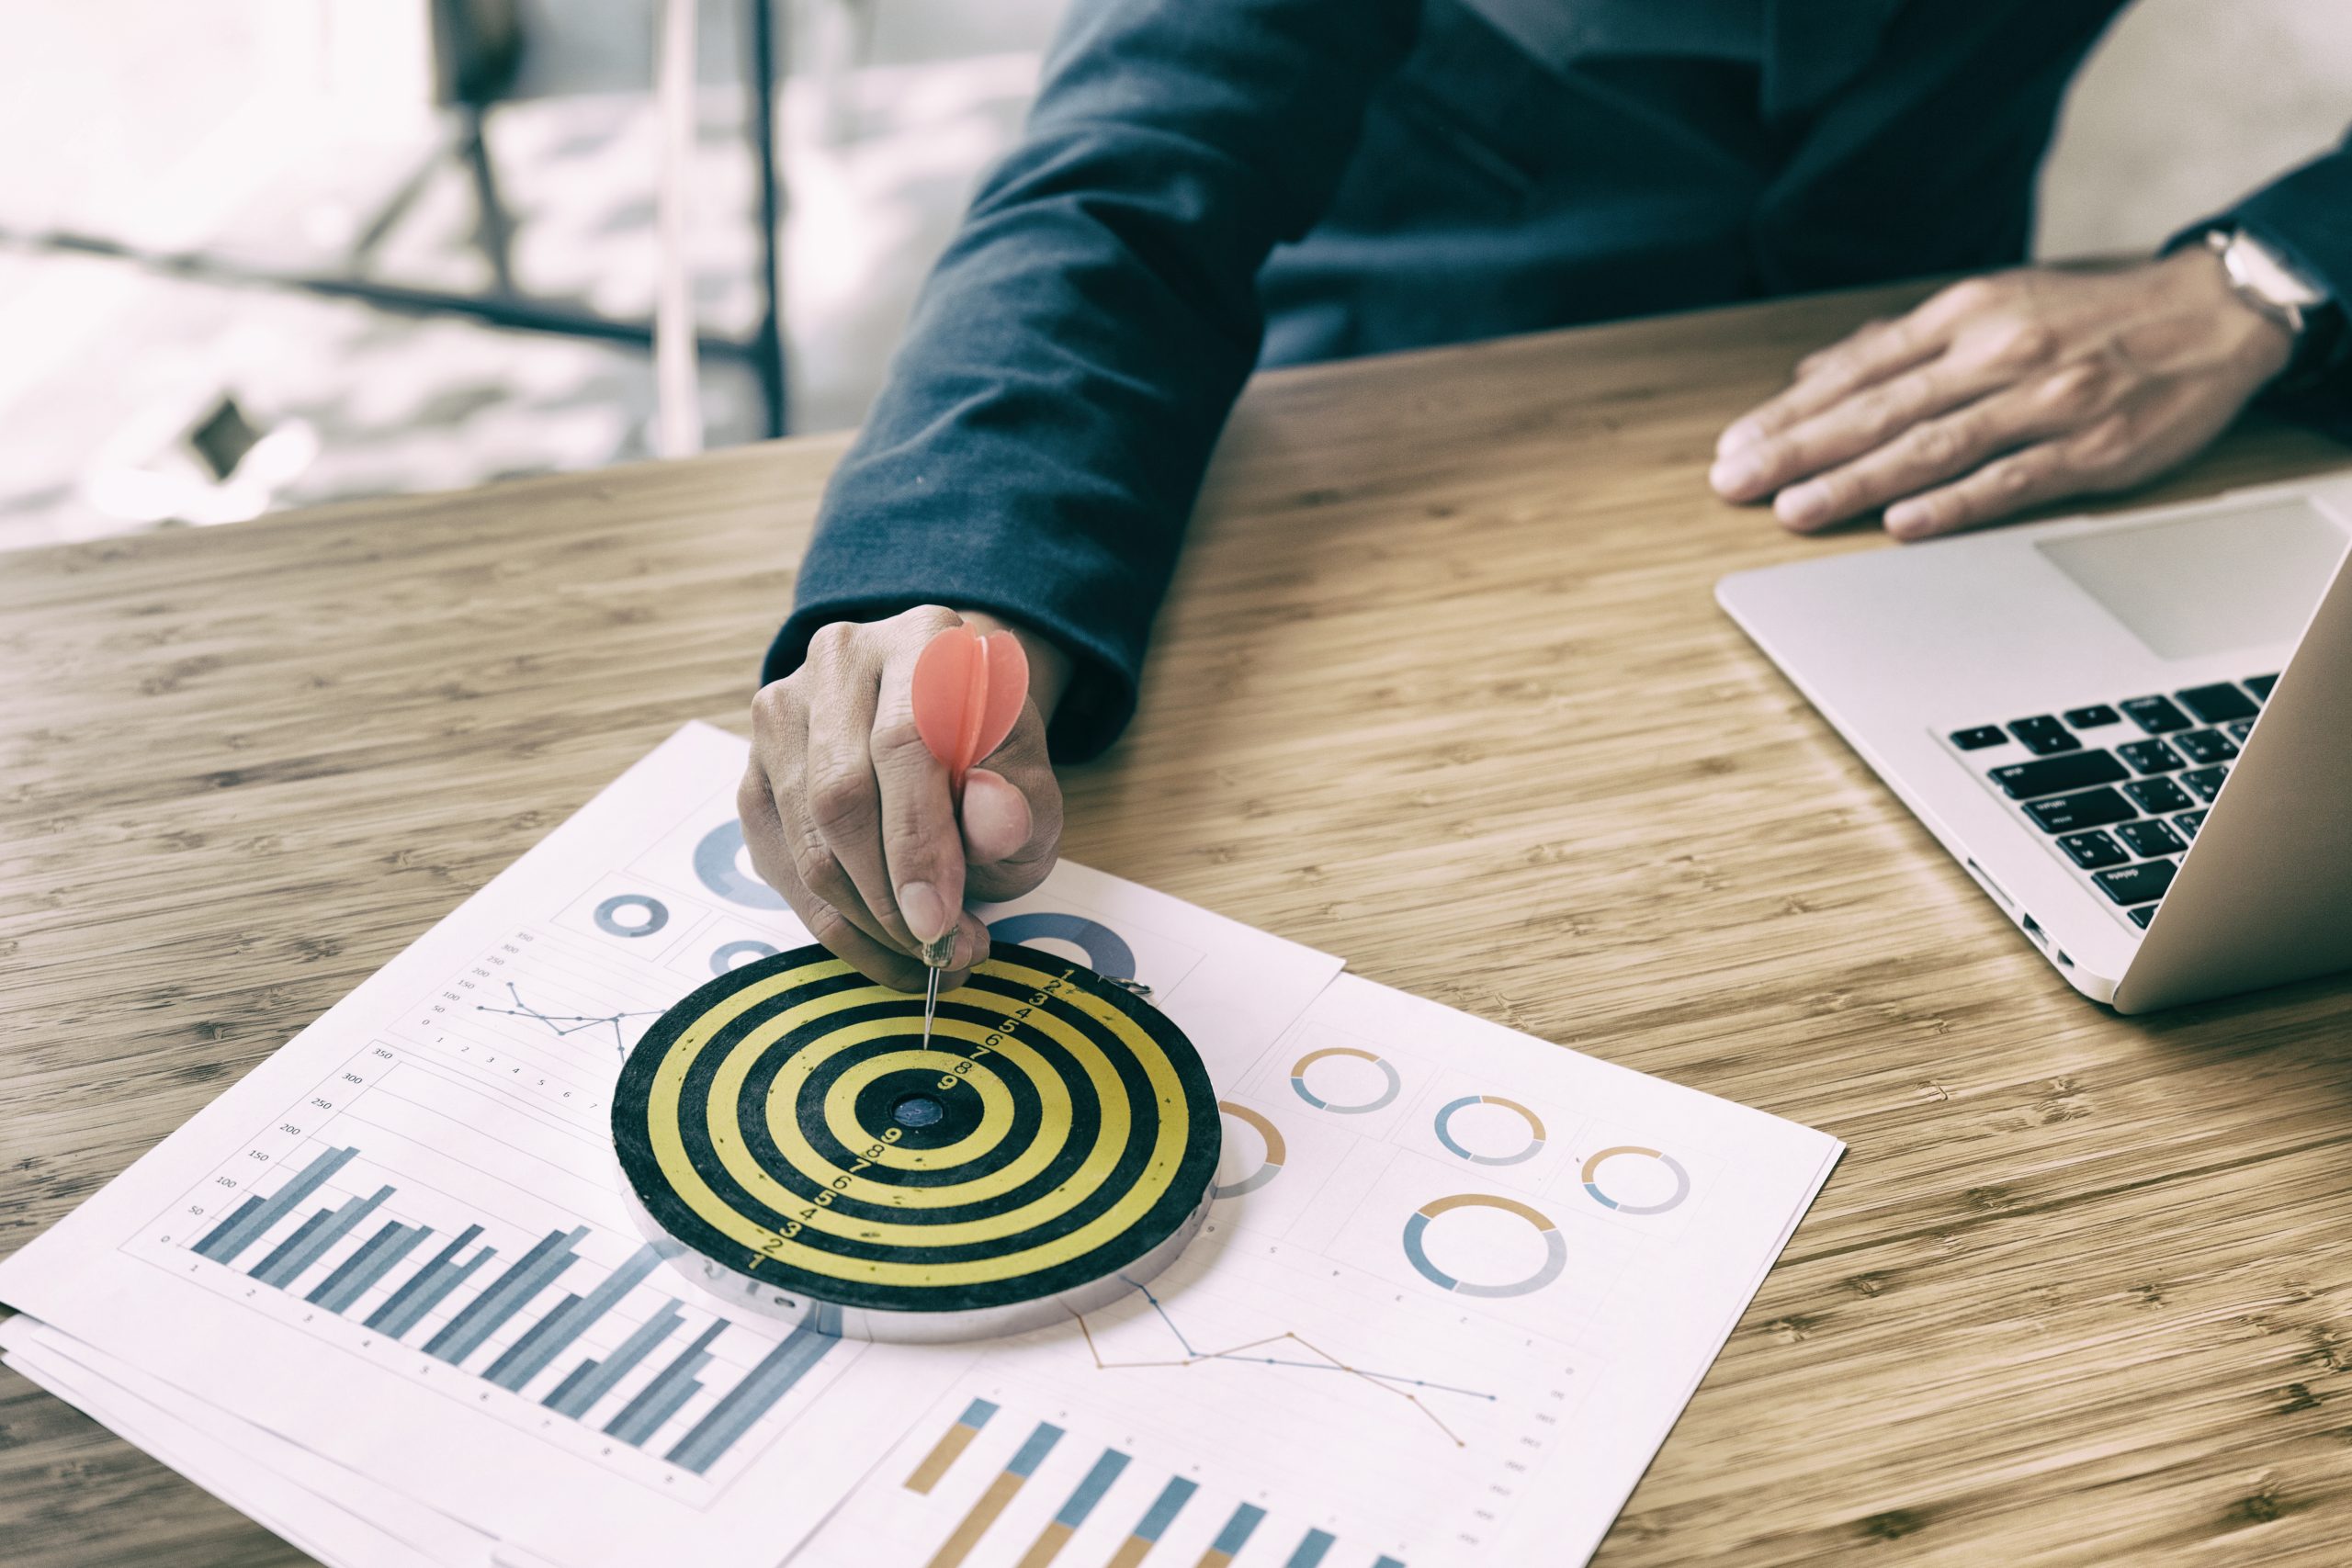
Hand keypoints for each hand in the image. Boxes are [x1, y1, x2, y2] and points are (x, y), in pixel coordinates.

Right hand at [740, 605, 1068, 989]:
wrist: (941, 731)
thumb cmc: (991, 760)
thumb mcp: (1031, 782)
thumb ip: (1020, 803)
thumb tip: (995, 822)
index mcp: (922, 641)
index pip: (905, 743)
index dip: (920, 843)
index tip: (940, 922)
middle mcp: (840, 660)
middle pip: (840, 796)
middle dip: (890, 897)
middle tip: (942, 951)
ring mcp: (783, 713)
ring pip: (805, 841)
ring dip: (865, 921)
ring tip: (927, 955)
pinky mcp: (754, 771)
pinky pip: (781, 867)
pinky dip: (834, 925)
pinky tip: (884, 949)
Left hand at [1709, 249, 2294, 538]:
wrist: (2215, 314)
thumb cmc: (2088, 316)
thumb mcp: (1991, 305)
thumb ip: (1900, 343)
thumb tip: (1815, 371)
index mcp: (1966, 317)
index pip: (1858, 370)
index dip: (1790, 411)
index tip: (1735, 446)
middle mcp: (1998, 354)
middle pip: (1880, 409)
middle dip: (1799, 448)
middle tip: (1737, 483)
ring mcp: (2046, 402)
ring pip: (1934, 445)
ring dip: (1858, 481)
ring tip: (1796, 510)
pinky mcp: (2093, 448)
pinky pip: (2012, 480)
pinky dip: (1955, 505)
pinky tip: (1904, 526)